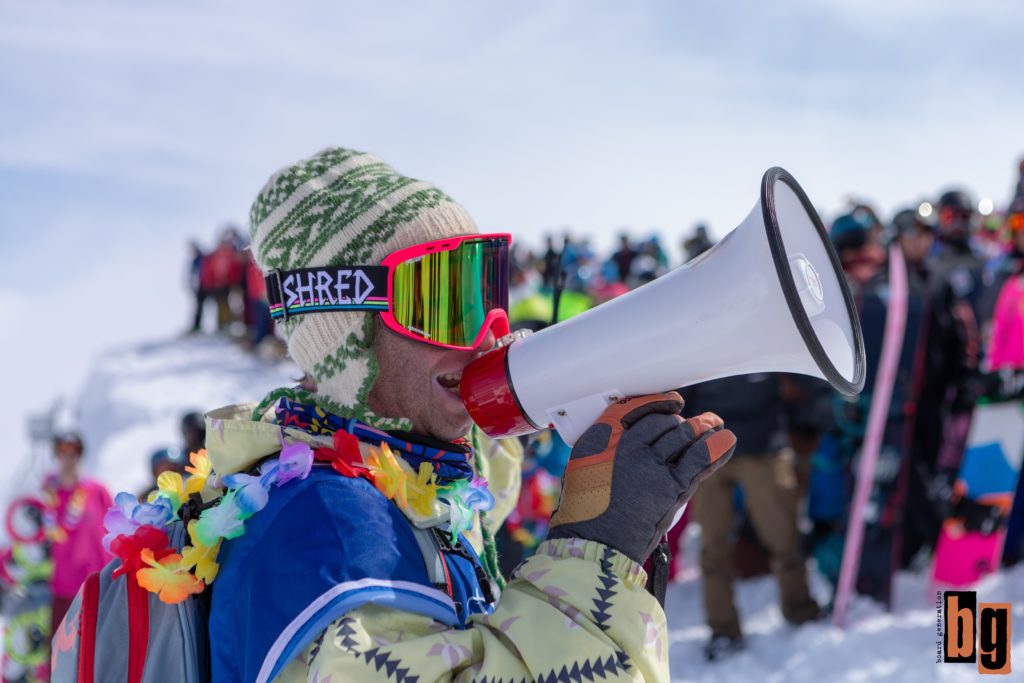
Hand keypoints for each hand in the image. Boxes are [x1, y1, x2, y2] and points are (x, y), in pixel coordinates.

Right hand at [547, 391, 735, 563]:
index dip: (660, 403)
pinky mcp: (673, 487)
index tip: (673, 402)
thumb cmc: (587, 509)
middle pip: (664, 422)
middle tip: (687, 427)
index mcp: (602, 436)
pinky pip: (701, 458)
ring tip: (715, 424)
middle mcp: (628, 446)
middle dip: (679, 423)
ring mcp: (652, 465)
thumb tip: (633, 433)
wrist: (597, 544)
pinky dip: (717, 447)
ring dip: (703, 428)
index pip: (638, 407)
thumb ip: (606, 445)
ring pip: (685, 435)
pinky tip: (727, 439)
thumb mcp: (583, 466)